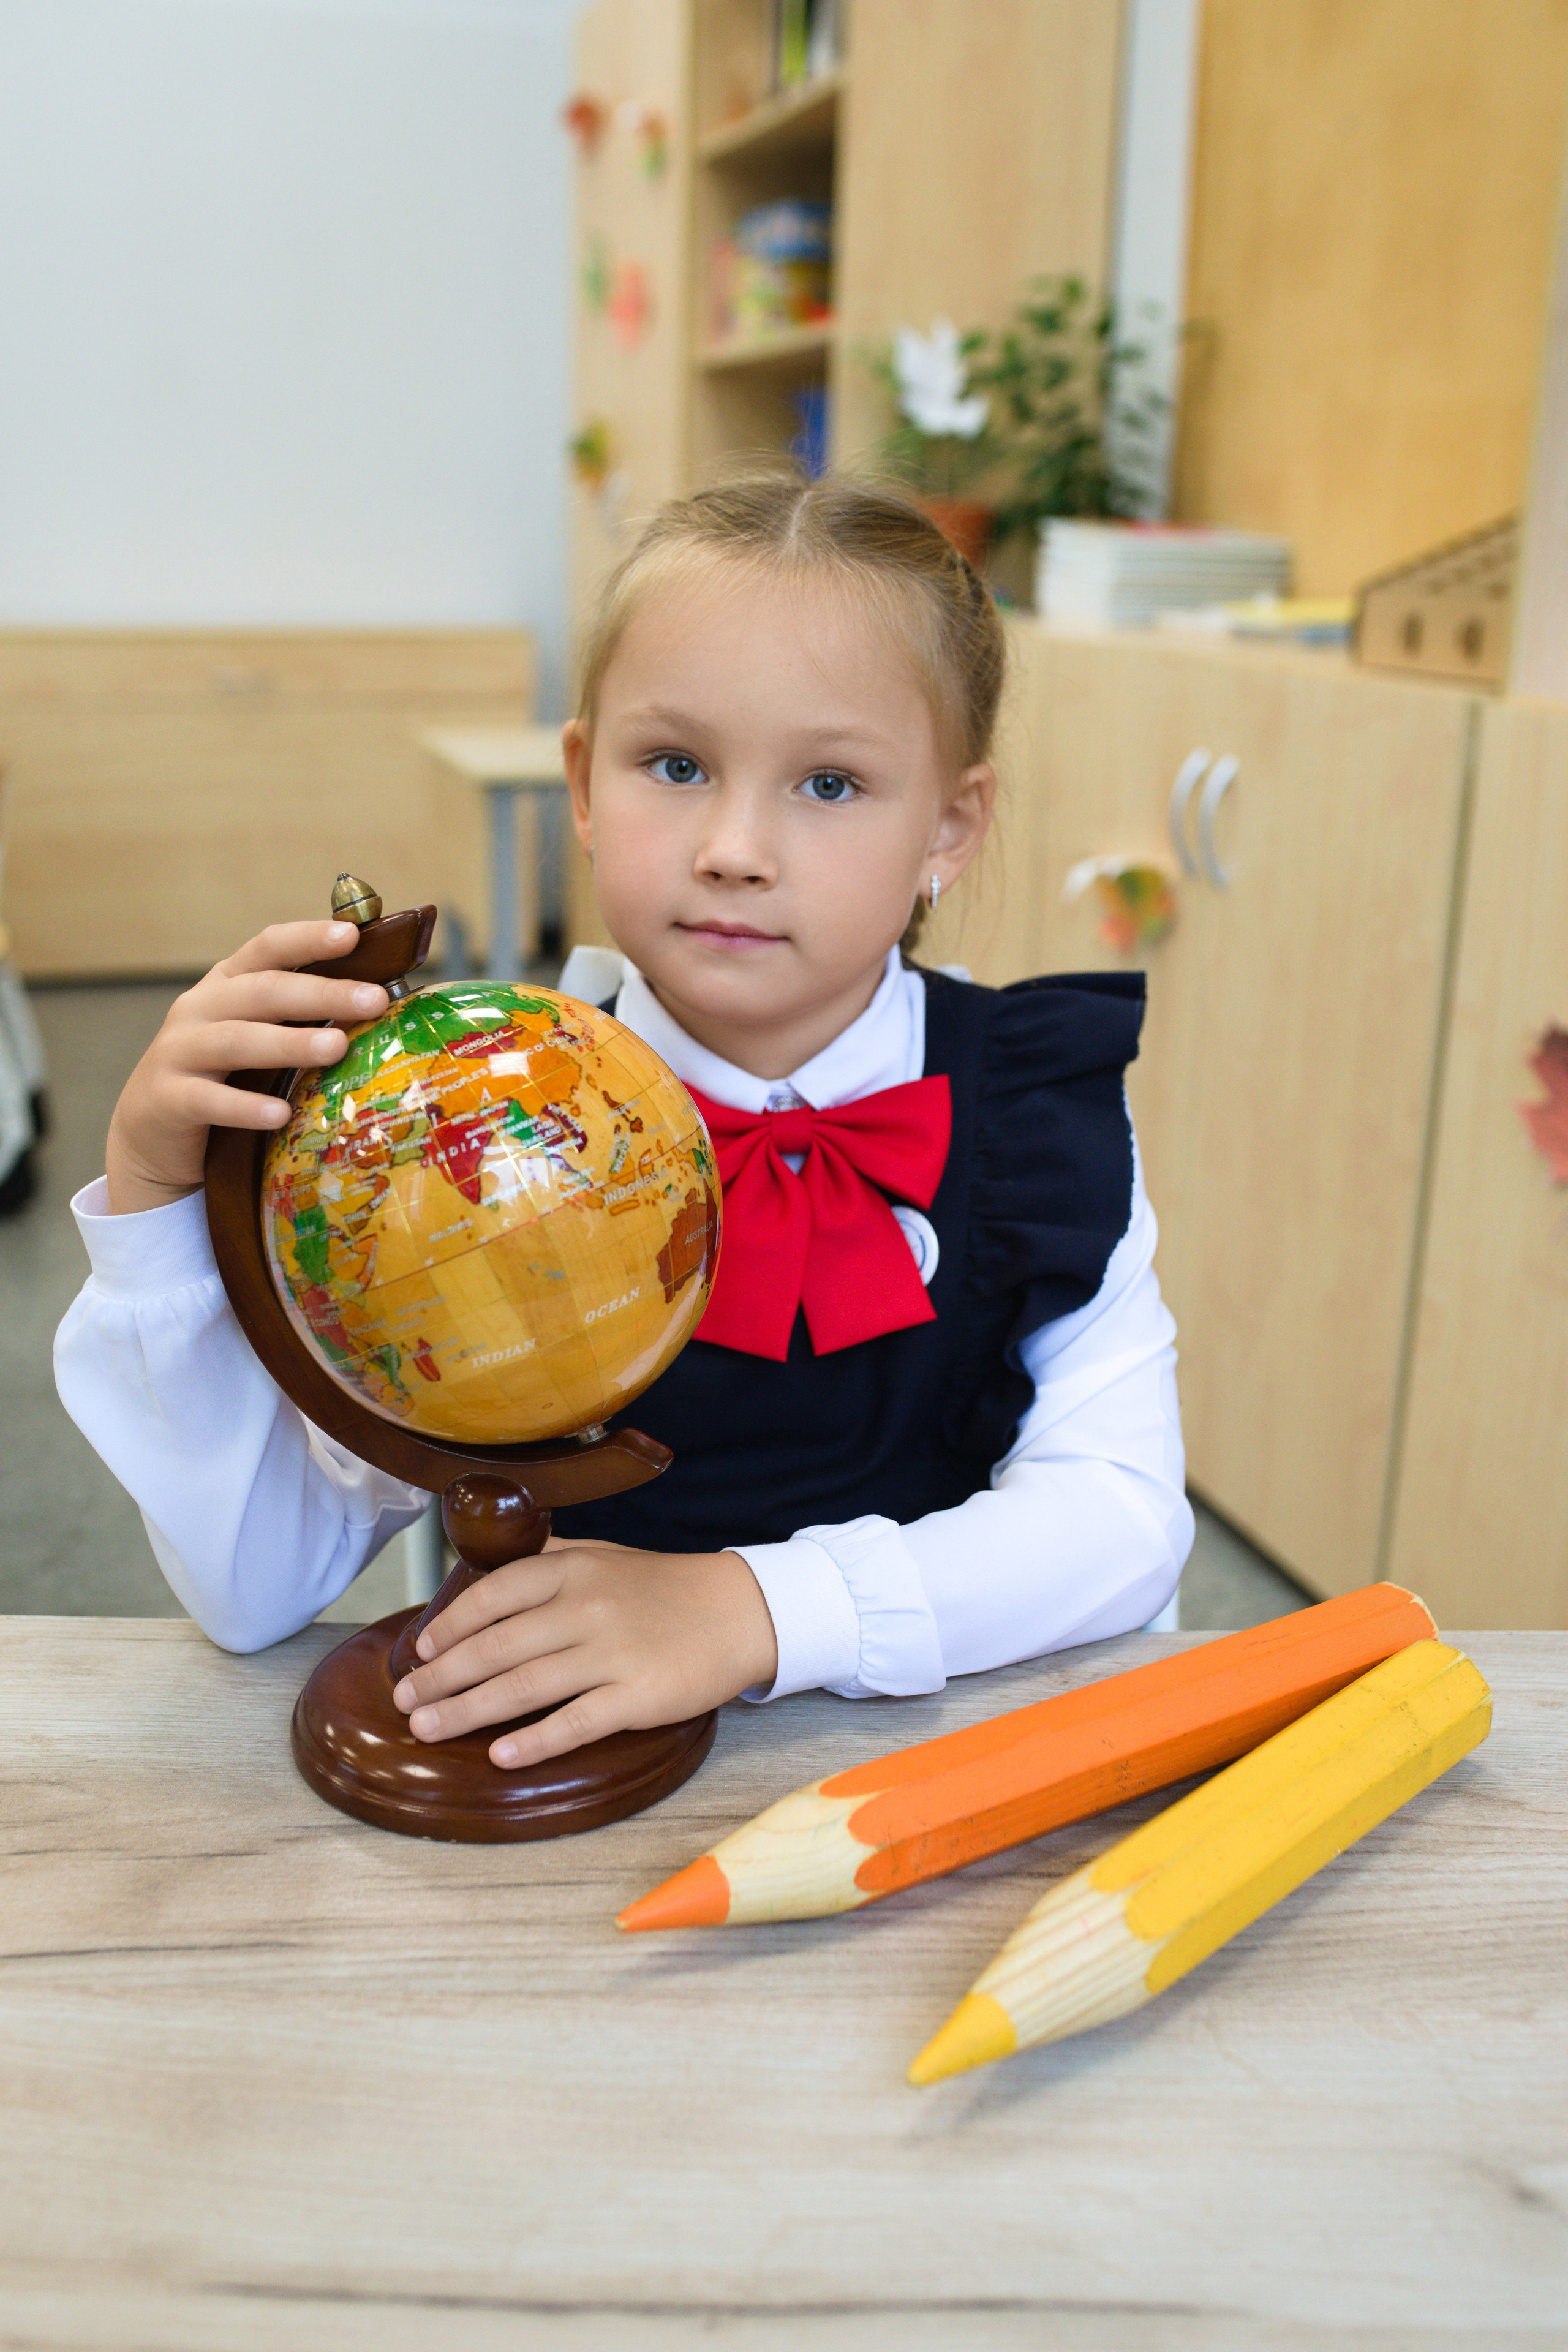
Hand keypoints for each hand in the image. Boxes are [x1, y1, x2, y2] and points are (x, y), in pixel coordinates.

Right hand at [105, 921, 388, 1213]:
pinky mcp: (168, 1098)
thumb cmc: (222, 1076)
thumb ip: (298, 1016)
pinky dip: (244, 1106)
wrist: (151, 1130)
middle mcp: (200, 1008)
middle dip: (322, 992)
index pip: (268, 948)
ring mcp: (179, 1051)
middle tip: (374, 999)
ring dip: (289, 1043)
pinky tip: (280, 1114)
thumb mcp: (255, 1034)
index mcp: (227, 984)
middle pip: (262, 991)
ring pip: (237, 1041)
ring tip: (337, 1047)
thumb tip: (377, 1002)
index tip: (352, 934)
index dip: (308, 938)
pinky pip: (208, 1100)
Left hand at [390, 1543, 780, 1767]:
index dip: (449, 1624)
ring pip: (523, 1686)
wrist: (740, 1612)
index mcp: (573, 1568)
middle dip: (442, 1676)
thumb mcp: (604, 1556)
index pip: (493, 1594)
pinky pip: (575, 1722)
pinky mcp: (638, 1696)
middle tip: (406, 1701)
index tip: (419, 1651)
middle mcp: (587, 1606)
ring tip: (427, 1729)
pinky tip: (499, 1756)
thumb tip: (482, 1573)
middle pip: (496, 1646)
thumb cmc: (664, 1587)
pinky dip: (533, 1741)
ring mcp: (612, 1652)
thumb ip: (547, 1559)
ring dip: (467, 1710)